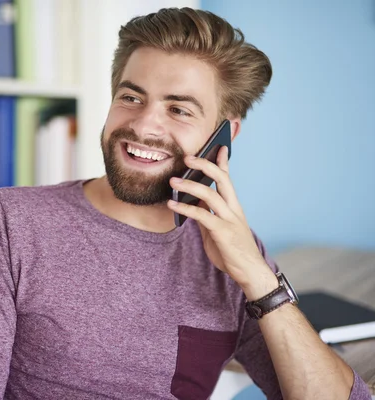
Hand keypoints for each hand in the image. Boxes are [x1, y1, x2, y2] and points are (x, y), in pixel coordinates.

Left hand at [168, 147, 276, 297]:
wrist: (250, 272)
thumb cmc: (233, 251)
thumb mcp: (218, 229)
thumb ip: (208, 214)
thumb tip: (193, 202)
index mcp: (233, 207)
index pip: (228, 179)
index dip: (223, 162)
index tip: (218, 146)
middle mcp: (234, 209)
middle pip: (222, 180)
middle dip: (205, 165)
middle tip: (187, 157)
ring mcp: (230, 219)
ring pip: (210, 194)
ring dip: (190, 185)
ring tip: (173, 181)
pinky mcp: (222, 232)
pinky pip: (201, 215)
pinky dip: (185, 208)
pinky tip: (172, 204)